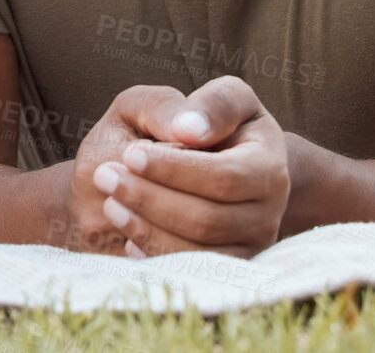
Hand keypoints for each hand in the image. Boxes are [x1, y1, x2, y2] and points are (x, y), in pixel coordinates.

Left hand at [85, 76, 289, 257]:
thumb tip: (186, 129)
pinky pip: (191, 274)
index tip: (130, 154)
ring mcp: (252, 242)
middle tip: (105, 177)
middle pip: (208, 219)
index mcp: (267, 160)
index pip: (225, 176)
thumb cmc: (194, 127)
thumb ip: (196, 104)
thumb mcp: (197, 99)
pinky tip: (127, 234)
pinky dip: (155, 256)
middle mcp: (269, 207)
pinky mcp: (231, 268)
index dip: (175, 169)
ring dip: (147, 228)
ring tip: (110, 203)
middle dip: (151, 199)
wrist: (207, 166)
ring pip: (198, 252)